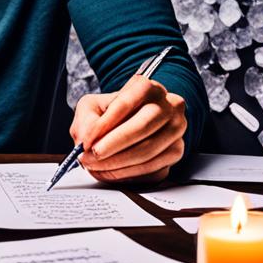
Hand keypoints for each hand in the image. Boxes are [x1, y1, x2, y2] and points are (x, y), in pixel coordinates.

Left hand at [70, 76, 186, 183]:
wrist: (131, 123)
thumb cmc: (111, 114)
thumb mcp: (92, 107)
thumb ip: (86, 120)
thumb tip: (86, 141)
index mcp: (148, 87)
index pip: (126, 102)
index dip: (104, 125)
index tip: (86, 141)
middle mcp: (169, 105)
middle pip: (142, 127)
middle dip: (113, 146)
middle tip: (91, 156)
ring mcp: (176, 129)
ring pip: (148, 152)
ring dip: (117, 164)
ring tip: (95, 166)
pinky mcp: (176, 151)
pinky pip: (152, 169)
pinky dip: (128, 174)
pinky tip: (111, 172)